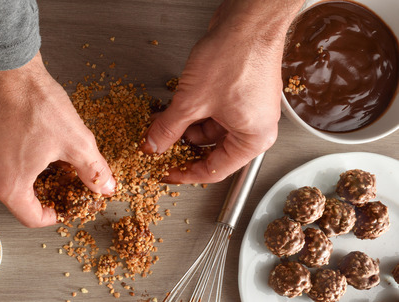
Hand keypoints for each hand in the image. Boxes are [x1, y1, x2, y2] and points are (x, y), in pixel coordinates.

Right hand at [0, 52, 115, 226]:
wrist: (8, 70)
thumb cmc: (32, 103)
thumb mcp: (75, 141)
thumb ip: (92, 169)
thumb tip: (104, 185)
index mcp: (9, 185)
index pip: (31, 218)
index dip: (54, 216)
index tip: (65, 207)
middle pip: (20, 200)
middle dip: (46, 194)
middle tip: (65, 183)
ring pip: (11, 180)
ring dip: (34, 177)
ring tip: (55, 161)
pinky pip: (2, 164)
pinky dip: (21, 162)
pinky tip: (39, 147)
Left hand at [143, 0, 302, 182]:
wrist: (248, 21)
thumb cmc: (237, 56)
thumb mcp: (191, 101)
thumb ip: (168, 128)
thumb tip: (154, 145)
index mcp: (253, 139)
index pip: (215, 171)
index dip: (185, 174)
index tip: (166, 173)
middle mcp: (256, 127)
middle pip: (212, 150)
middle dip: (182, 147)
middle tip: (159, 148)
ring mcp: (249, 109)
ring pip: (210, 129)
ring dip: (184, 128)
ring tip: (161, 125)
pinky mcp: (240, 93)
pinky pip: (213, 112)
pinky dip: (193, 113)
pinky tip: (173, 110)